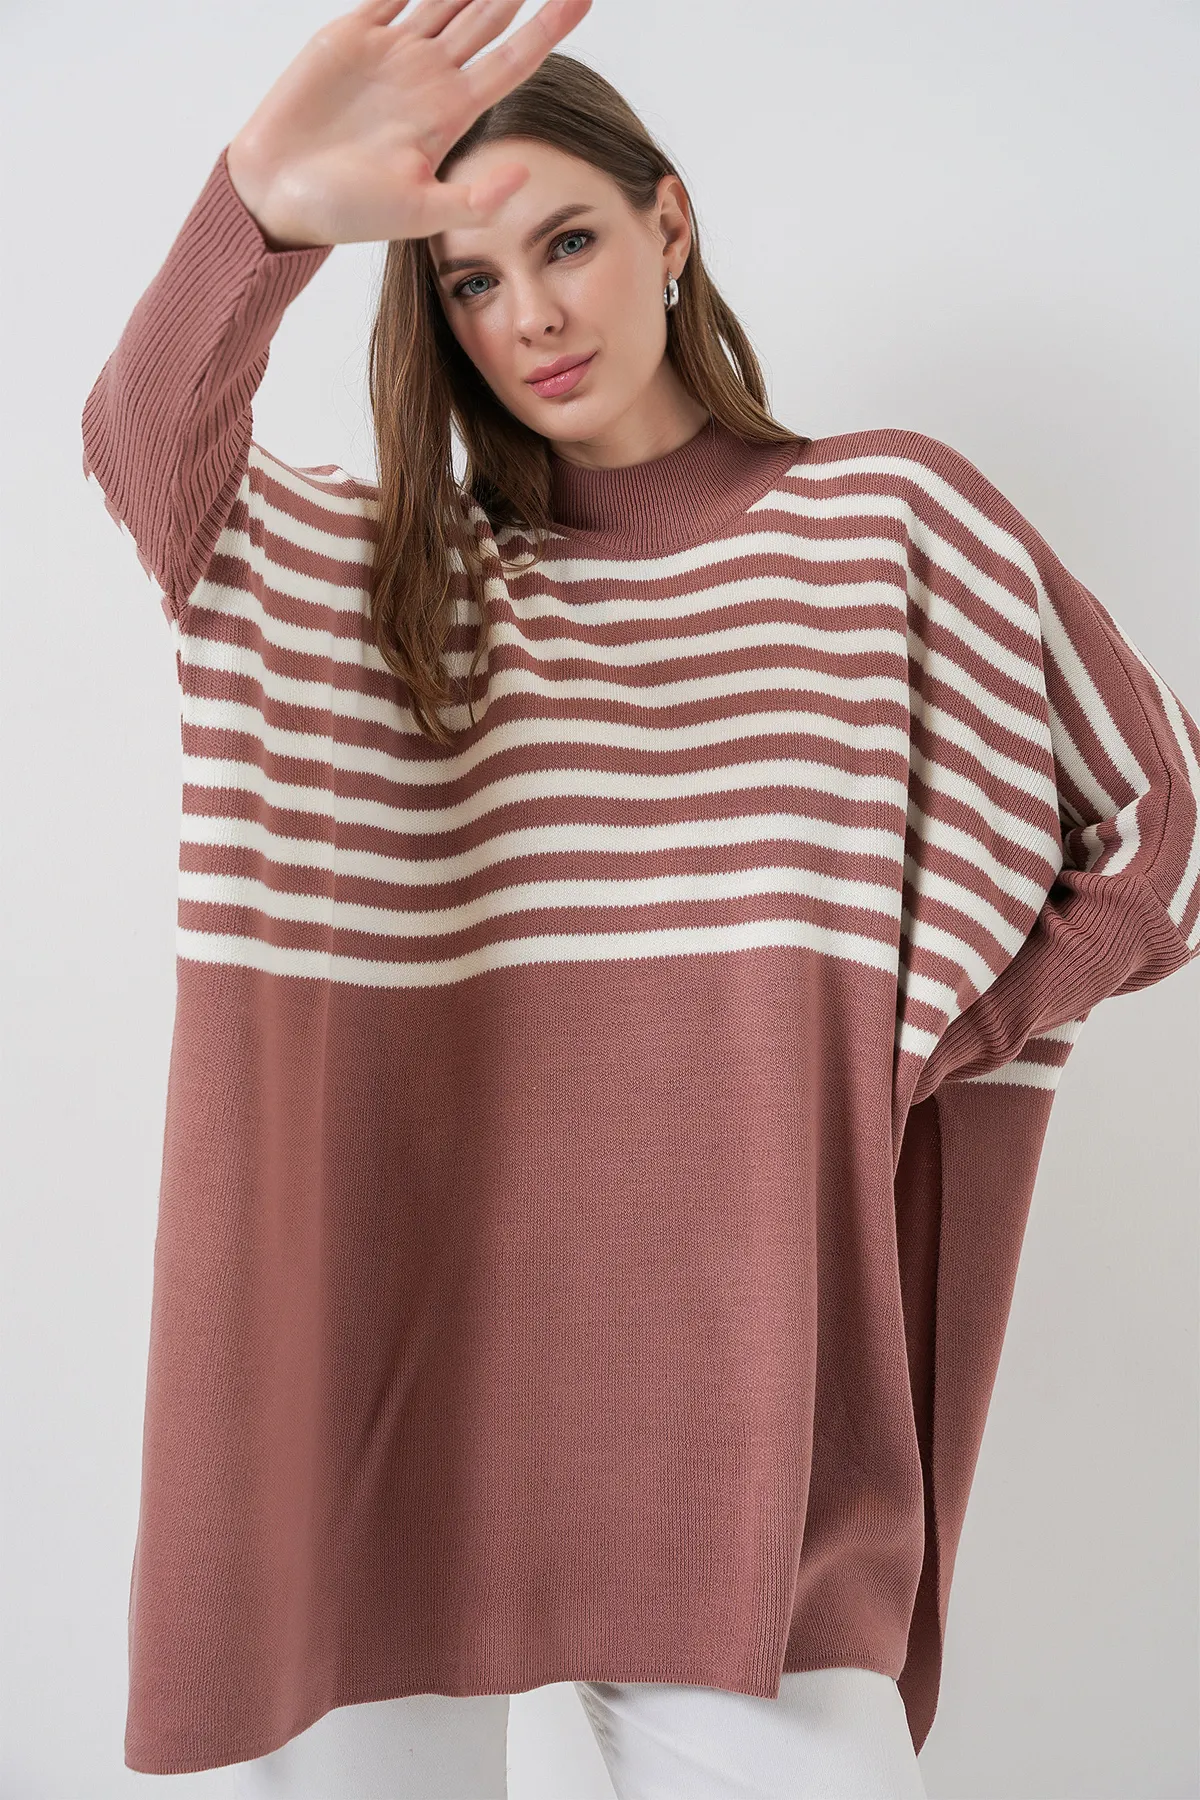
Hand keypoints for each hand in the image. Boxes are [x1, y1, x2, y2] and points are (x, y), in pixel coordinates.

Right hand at [225, 0, 592, 248]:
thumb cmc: (346, 211)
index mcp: (451, 113)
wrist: (277, 194)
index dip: (547, 27)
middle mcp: (430, 76)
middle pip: (489, 16)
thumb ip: (474, 200)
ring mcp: (394, 51)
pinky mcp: (355, 33)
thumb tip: (525, 174)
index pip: (513, 60)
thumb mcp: (418, 213)